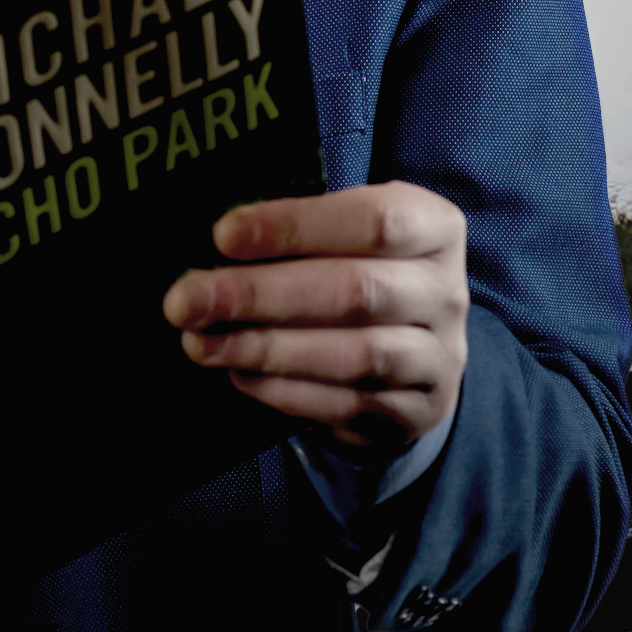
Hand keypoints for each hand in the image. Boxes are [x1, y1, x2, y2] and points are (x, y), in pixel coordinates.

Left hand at [161, 183, 468, 455]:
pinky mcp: (418, 411)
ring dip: (266, 349)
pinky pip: (349, 403)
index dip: (295, 226)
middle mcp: (446, 291)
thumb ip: (298, 229)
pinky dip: (287, 391)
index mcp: (433, 225)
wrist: (415, 345)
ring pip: (354, 354)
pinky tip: (239, 374)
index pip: (372, 220)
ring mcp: (439, 357)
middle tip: (185, 300)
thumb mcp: (346, 230)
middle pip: (355, 291)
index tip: (222, 235)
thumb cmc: (356, 263)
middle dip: (260, 294)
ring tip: (201, 343)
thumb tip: (215, 242)